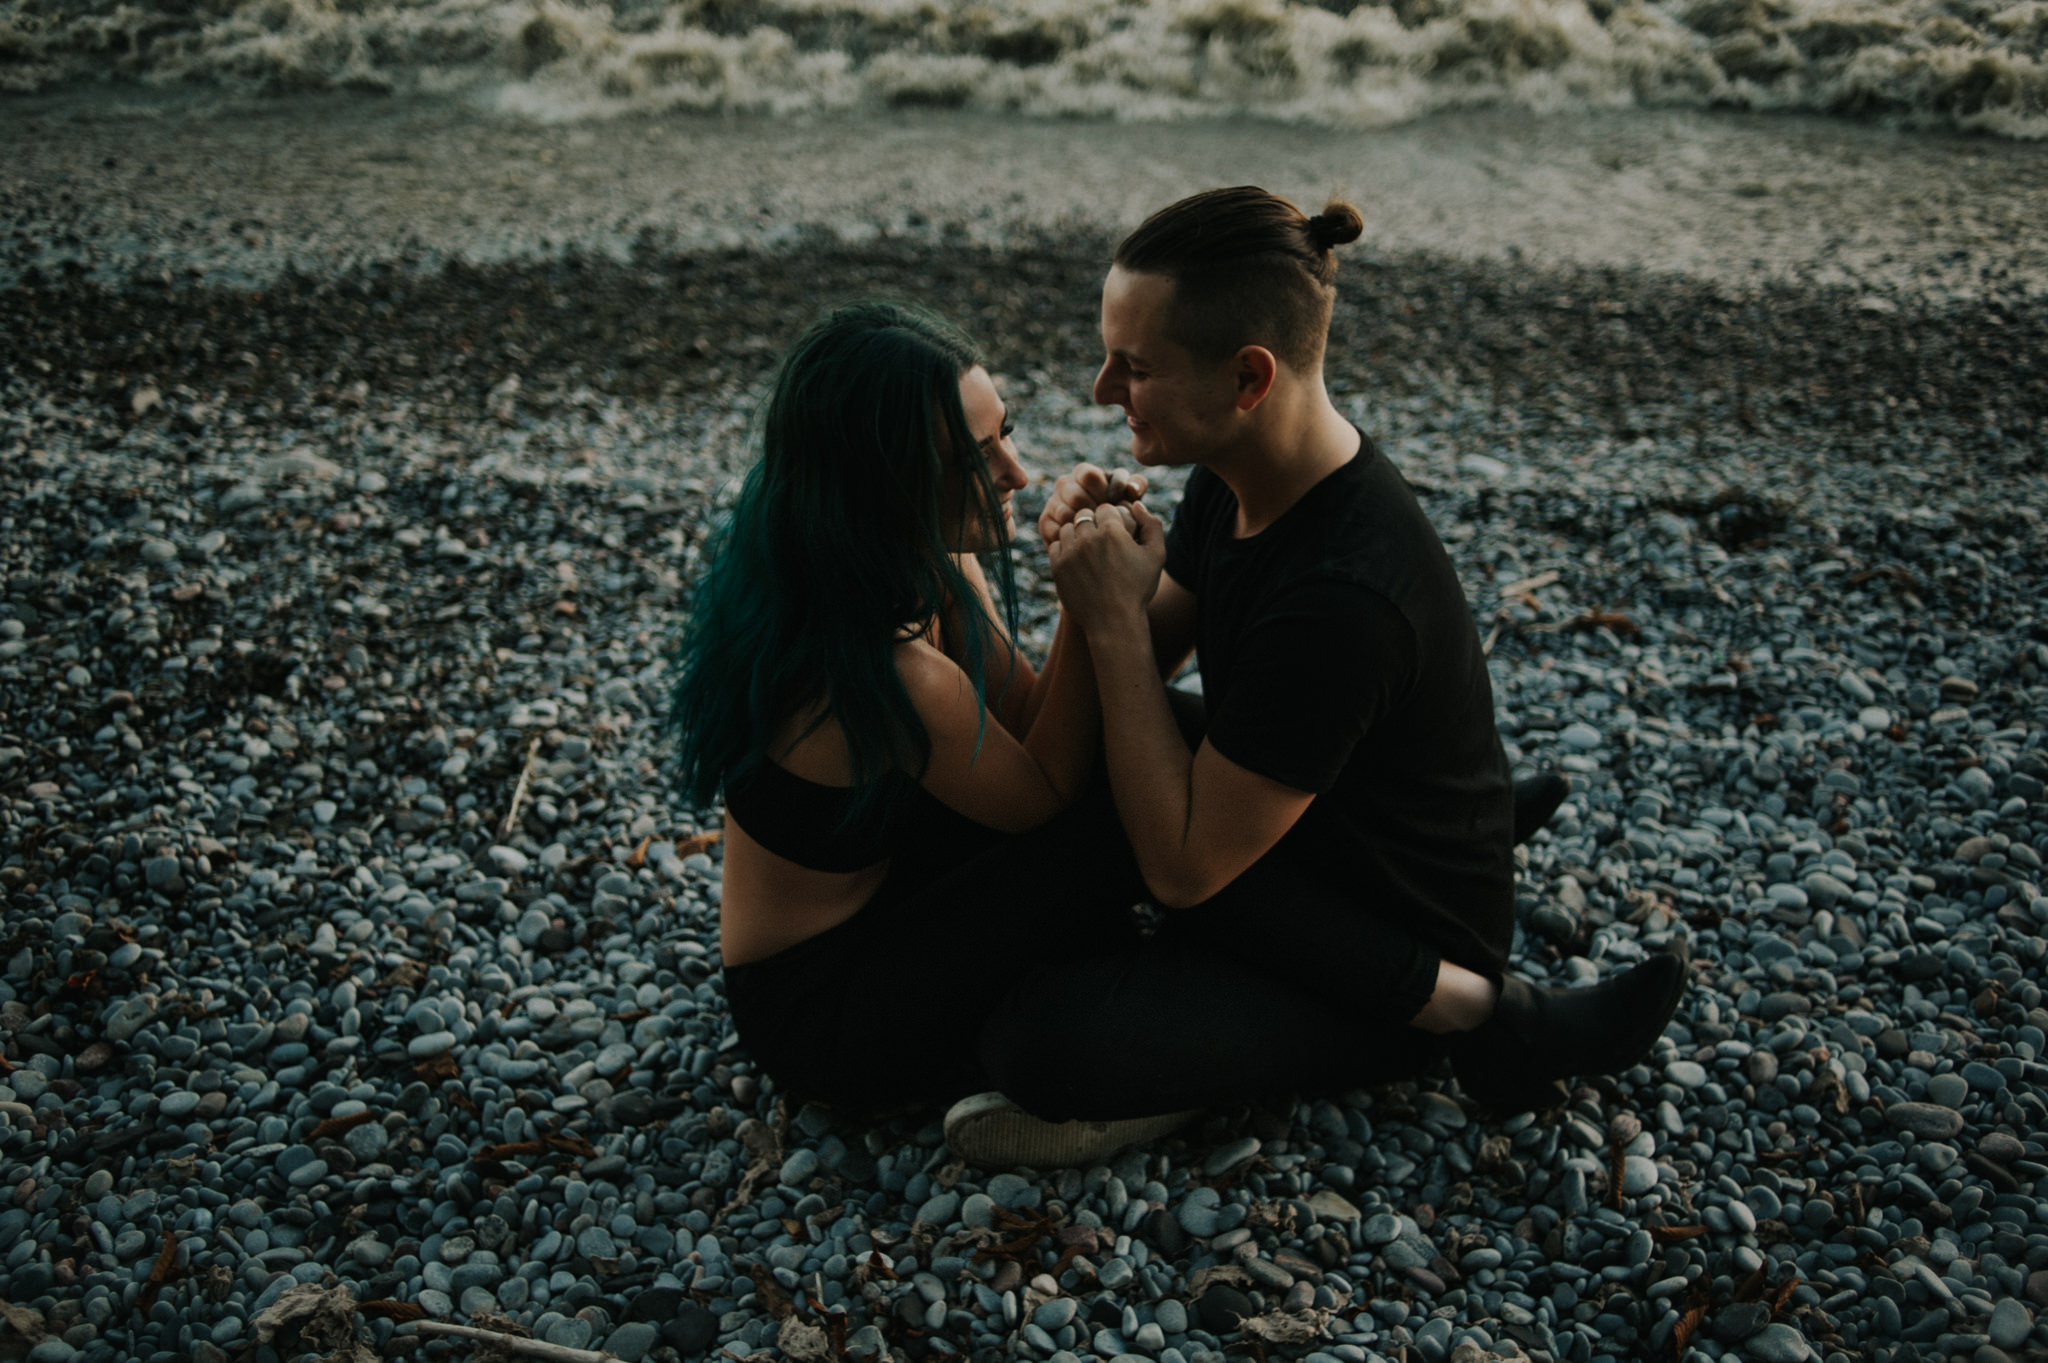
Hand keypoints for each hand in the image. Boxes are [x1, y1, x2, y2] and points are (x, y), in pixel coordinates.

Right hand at [1039, 463, 1148, 551]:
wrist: (1104, 542)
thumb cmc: (1120, 513)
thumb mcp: (1131, 498)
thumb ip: (1136, 486)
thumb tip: (1131, 490)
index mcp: (1084, 472)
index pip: (1089, 475)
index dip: (1104, 491)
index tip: (1116, 504)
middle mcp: (1065, 484)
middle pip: (1075, 496)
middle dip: (1095, 513)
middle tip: (1108, 524)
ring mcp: (1052, 503)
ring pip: (1065, 515)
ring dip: (1085, 528)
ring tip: (1099, 535)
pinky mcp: (1045, 522)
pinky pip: (1056, 531)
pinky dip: (1073, 539)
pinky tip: (1086, 543)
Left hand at [1049, 498, 1166, 635]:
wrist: (1113, 622)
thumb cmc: (1138, 589)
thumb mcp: (1157, 556)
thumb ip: (1152, 525)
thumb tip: (1136, 504)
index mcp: (1113, 531)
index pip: (1105, 508)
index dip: (1111, 519)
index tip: (1115, 534)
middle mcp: (1088, 538)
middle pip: (1084, 516)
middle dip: (1093, 525)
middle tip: (1101, 543)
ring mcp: (1070, 552)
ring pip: (1067, 528)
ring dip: (1077, 535)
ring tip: (1088, 551)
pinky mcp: (1057, 567)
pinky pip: (1056, 545)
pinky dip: (1065, 550)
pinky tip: (1077, 561)